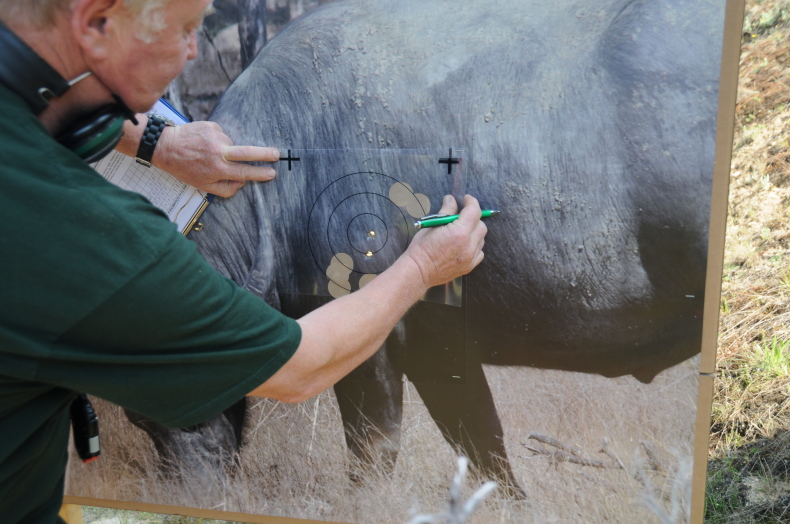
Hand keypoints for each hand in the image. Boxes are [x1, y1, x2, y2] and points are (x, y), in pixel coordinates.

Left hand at [153, 121, 279, 196]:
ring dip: (225, 148)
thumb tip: (242, 183)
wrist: (165, 146)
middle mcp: (218, 153)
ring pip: (230, 144)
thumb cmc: (184, 168)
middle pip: (247, 153)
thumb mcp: (202, 185)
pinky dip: (217, 139)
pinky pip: (221, 134)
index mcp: (218, 169)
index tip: (272, 173)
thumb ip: (225, 188)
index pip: (244, 172)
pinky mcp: (211, 126)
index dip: (259, 174)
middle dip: (264, 154)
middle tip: (277, 154)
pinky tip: (204, 142)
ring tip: (207, 151)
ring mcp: (216, 137)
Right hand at [404, 194, 486, 288]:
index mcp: (460, 232)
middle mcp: (469, 245)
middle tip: (461, 216)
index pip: (474, 211)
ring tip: (461, 231)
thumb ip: (446, 211)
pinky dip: (474, 246)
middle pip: (481, 225)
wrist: (418, 272)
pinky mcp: (469, 266)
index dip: (471, 202)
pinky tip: (463, 245)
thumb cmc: (422, 248)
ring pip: (481, 239)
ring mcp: (471, 257)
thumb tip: (452, 199)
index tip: (466, 199)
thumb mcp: (432, 225)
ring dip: (474, 232)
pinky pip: (479, 252)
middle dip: (473, 218)